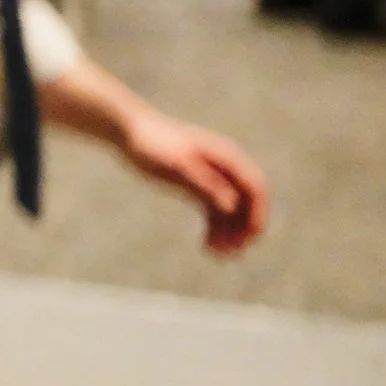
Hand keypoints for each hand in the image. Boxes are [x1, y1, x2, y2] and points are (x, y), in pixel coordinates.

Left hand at [118, 109, 270, 253]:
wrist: (127, 132)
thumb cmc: (151, 144)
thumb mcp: (177, 165)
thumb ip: (204, 183)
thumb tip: (231, 206)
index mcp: (227, 156)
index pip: (256, 188)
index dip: (258, 214)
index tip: (250, 239)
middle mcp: (225, 167)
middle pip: (248, 202)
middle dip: (244, 228)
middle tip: (230, 253)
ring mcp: (213, 176)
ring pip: (232, 210)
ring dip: (230, 233)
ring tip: (216, 254)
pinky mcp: (198, 184)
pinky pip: (215, 211)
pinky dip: (215, 228)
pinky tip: (206, 246)